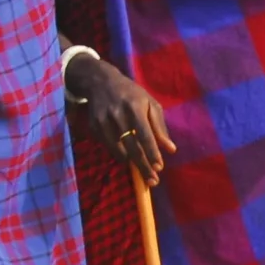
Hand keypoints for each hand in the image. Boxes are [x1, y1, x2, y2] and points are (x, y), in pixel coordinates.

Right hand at [70, 53, 175, 184]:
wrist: (101, 83)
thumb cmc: (132, 94)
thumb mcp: (150, 103)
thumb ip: (160, 126)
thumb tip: (171, 149)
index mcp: (135, 107)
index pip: (145, 135)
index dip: (152, 152)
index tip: (160, 167)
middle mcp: (118, 115)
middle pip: (132, 147)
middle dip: (143, 166)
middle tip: (153, 181)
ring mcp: (103, 122)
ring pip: (118, 150)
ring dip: (131, 164)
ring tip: (144, 175)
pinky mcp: (94, 127)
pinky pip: (108, 147)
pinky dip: (119, 155)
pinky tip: (128, 161)